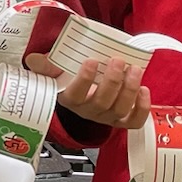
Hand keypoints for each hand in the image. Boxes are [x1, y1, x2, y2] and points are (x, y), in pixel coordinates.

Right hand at [26, 53, 149, 130]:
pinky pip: (134, 121)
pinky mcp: (122, 119)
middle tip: (118, 61)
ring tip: (134, 69)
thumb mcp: (52, 70)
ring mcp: (107, 117)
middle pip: (102, 102)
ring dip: (129, 89)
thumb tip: (37, 59)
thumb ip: (44, 64)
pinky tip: (143, 90)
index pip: (76, 95)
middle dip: (113, 81)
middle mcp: (88, 112)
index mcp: (70, 99)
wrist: (83, 89)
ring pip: (119, 110)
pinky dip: (142, 107)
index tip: (91, 60)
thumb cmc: (69, 78)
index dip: (84, 79)